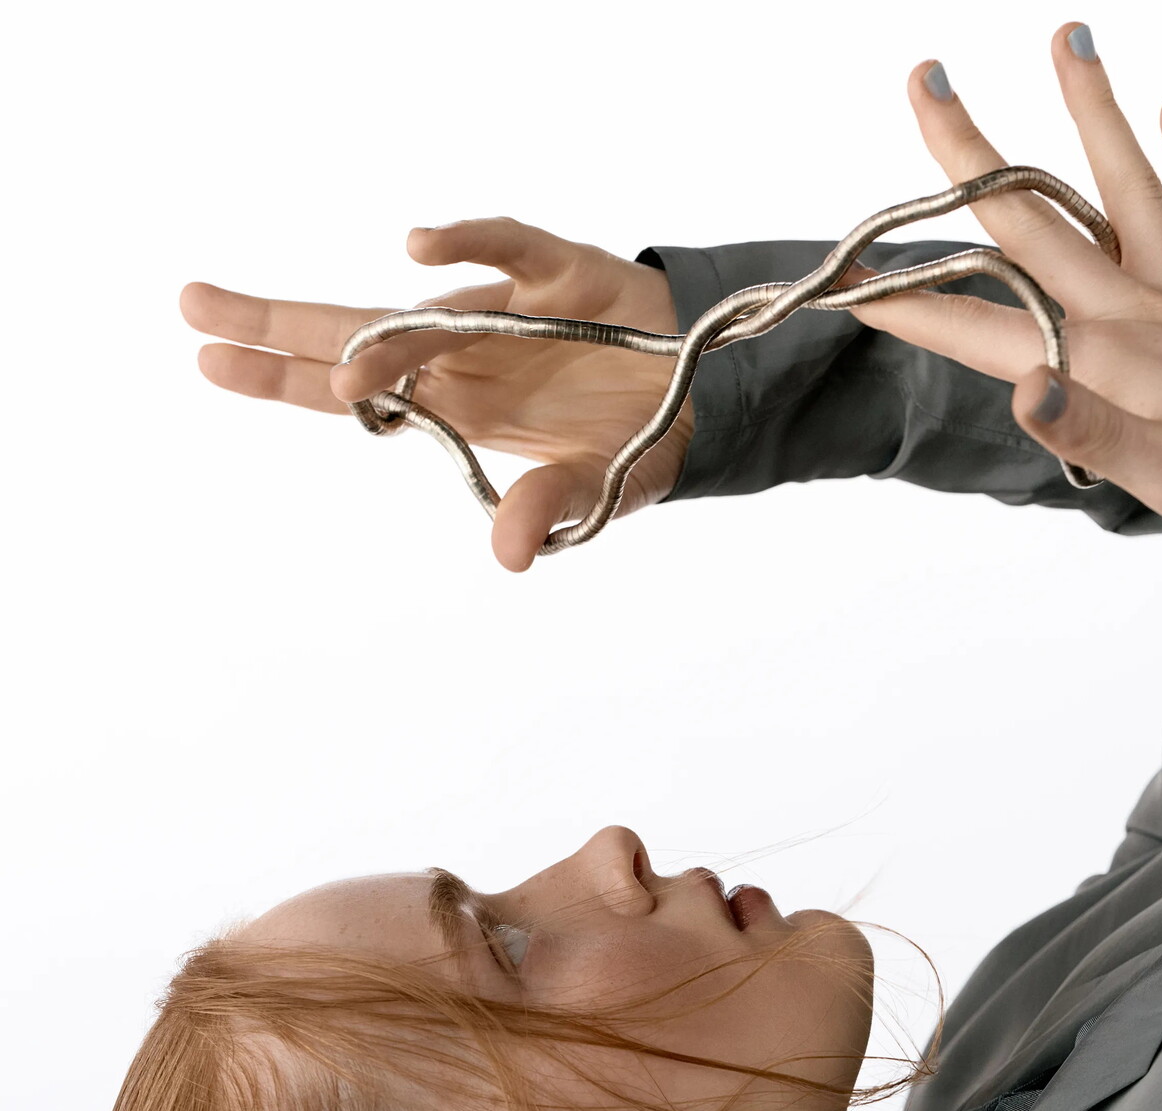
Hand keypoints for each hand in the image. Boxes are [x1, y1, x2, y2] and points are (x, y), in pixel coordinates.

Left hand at [181, 220, 693, 571]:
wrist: (708, 391)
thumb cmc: (633, 442)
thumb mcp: (595, 491)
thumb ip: (546, 508)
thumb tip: (508, 557)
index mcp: (458, 407)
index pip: (353, 391)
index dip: (283, 376)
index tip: (209, 360)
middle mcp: (466, 354)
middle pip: (356, 334)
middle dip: (277, 323)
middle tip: (193, 306)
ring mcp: (509, 312)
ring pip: (426, 311)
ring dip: (379, 336)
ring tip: (336, 371)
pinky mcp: (563, 271)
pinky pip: (508, 249)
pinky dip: (467, 242)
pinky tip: (418, 244)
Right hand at [848, 26, 1161, 549]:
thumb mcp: (1153, 476)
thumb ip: (1086, 430)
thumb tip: (1027, 389)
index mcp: (1099, 355)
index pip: (985, 326)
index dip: (917, 306)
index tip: (859, 286)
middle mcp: (1132, 306)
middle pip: (1035, 217)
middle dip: (971, 153)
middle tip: (926, 82)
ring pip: (1125, 183)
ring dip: (1093, 110)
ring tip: (1069, 36)